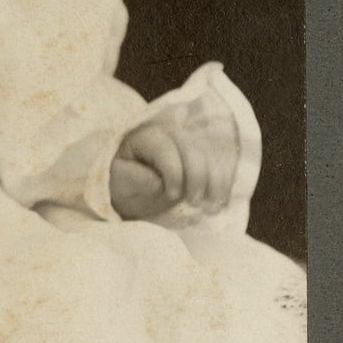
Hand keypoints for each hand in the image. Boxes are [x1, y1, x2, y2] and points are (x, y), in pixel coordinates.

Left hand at [110, 105, 239, 222]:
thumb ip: (135, 180)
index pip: (166, 149)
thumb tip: (158, 183)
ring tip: (211, 207)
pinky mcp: (202, 155)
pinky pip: (219, 164)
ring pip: (210, 156)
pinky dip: (223, 184)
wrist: (132, 186)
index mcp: (146, 138)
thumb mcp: (119, 184)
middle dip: (198, 177)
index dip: (173, 173)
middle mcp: (170, 134)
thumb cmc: (123, 184)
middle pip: (193, 149)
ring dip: (215, 182)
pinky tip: (220, 202)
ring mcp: (188, 143)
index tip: (172, 195)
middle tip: (195, 203)